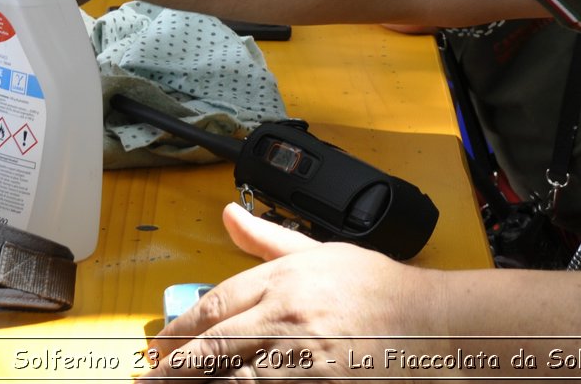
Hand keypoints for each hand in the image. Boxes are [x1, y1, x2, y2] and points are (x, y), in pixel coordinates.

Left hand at [142, 203, 432, 377]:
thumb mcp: (321, 252)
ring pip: (229, 376)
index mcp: (284, 276)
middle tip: (151, 377)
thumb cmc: (378, 288)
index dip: (178, 328)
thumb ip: (267, 238)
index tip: (159, 345)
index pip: (214, 302)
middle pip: (211, 344)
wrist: (430, 322)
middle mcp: (286, 314)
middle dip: (174, 365)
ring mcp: (299, 355)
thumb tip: (228, 213)